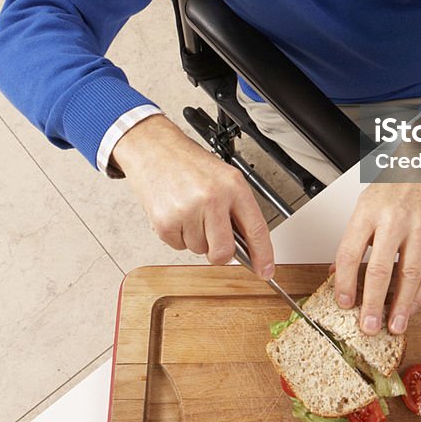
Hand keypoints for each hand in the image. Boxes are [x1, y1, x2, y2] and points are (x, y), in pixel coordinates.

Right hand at [111, 113, 274, 275]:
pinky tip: (176, 213)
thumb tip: (248, 245)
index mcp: (233, 186)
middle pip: (224, 252)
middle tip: (211, 234)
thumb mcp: (224, 178)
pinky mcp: (165, 222)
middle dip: (219, 251)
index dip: (263, 255)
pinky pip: (178, 247)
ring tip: (189, 211)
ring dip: (195, 237)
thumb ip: (237, 209)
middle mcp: (213, 198)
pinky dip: (177, 236)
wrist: (155, 150)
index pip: (256, 229)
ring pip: (200, 250)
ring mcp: (188, 211)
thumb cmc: (190, 164)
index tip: (266, 271)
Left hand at [333, 178, 420, 336]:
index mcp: (368, 212)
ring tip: (394, 326)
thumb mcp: (364, 205)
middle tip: (368, 326)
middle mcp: (394, 221)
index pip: (351, 252)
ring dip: (402, 305)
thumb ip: (353, 241)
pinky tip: (412, 307)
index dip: (345, 282)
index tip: (343, 302)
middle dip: (373, 302)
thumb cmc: (393, 185)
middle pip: (381, 268)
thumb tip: (339, 274)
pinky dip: (420, 293)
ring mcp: (418, 229)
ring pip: (410, 274)